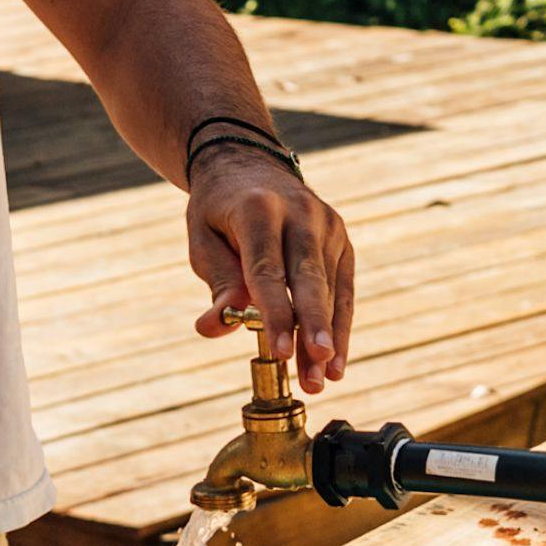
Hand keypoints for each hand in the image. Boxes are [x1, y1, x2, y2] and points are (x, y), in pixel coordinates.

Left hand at [188, 140, 358, 391]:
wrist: (249, 164)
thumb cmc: (220, 210)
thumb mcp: (203, 239)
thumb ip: (217, 283)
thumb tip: (213, 328)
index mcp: (258, 208)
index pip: (267, 270)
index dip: (274, 314)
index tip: (281, 352)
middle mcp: (300, 212)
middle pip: (308, 279)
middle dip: (313, 328)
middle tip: (318, 370)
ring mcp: (327, 223)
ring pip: (329, 289)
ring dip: (327, 338)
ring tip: (322, 381)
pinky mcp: (341, 237)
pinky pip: (343, 288)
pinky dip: (340, 326)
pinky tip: (337, 361)